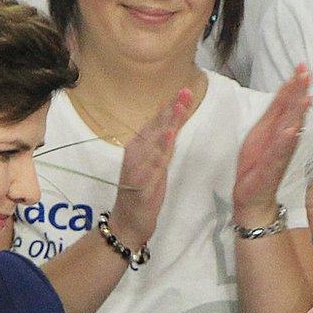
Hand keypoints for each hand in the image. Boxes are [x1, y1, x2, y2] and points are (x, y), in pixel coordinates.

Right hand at [109, 89, 192, 247]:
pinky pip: (154, 162)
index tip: (184, 90)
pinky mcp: (141, 181)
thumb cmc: (142, 193)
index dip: (170, 106)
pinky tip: (170, 135)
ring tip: (179, 107)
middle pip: (156, 126)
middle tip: (185, 91)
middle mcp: (135, 153)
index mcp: (138, 147)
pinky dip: (161, 147)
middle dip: (171, 108)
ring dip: (168, 122)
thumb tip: (174, 126)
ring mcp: (137, 166)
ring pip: (155, 140)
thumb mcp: (155, 166)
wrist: (128, 222)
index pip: (156, 122)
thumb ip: (162, 147)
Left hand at [231, 64, 311, 226]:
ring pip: (290, 130)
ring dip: (298, 115)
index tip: (302, 66)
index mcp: (278, 129)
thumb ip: (274, 111)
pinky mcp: (272, 169)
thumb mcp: (261, 132)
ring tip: (304, 98)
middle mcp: (283, 140)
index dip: (294, 85)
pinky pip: (279, 154)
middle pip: (292, 113)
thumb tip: (286, 88)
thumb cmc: (257, 163)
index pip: (287, 102)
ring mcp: (279, 154)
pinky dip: (285, 143)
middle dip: (299, 93)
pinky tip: (290, 132)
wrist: (252, 197)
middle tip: (307, 74)